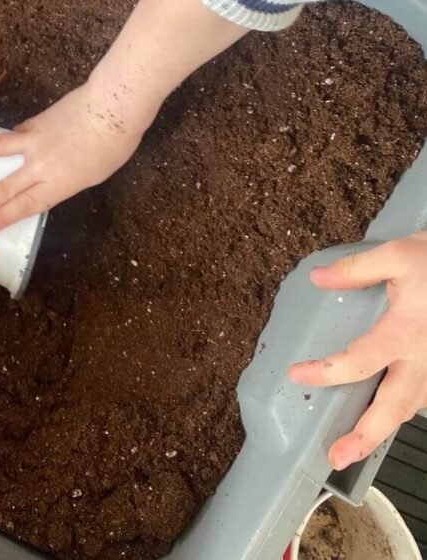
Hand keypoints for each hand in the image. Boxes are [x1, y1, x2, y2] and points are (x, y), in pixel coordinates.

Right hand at [0, 80, 155, 232]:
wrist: (112, 108)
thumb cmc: (113, 146)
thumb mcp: (92, 176)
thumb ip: (65, 179)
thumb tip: (46, 177)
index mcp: (58, 184)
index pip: (24, 205)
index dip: (3, 217)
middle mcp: (40, 165)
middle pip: (5, 187)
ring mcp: (35, 140)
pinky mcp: (36, 121)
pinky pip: (16, 133)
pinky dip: (6, 139)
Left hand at [288, 234, 426, 469]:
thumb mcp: (396, 255)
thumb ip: (355, 270)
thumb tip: (317, 279)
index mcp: (405, 333)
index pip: (359, 362)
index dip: (327, 373)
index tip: (298, 375)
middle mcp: (424, 359)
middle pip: (392, 408)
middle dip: (365, 437)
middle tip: (336, 458)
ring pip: (409, 408)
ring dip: (382, 429)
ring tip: (354, 448)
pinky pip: (420, 396)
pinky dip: (399, 410)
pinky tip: (382, 414)